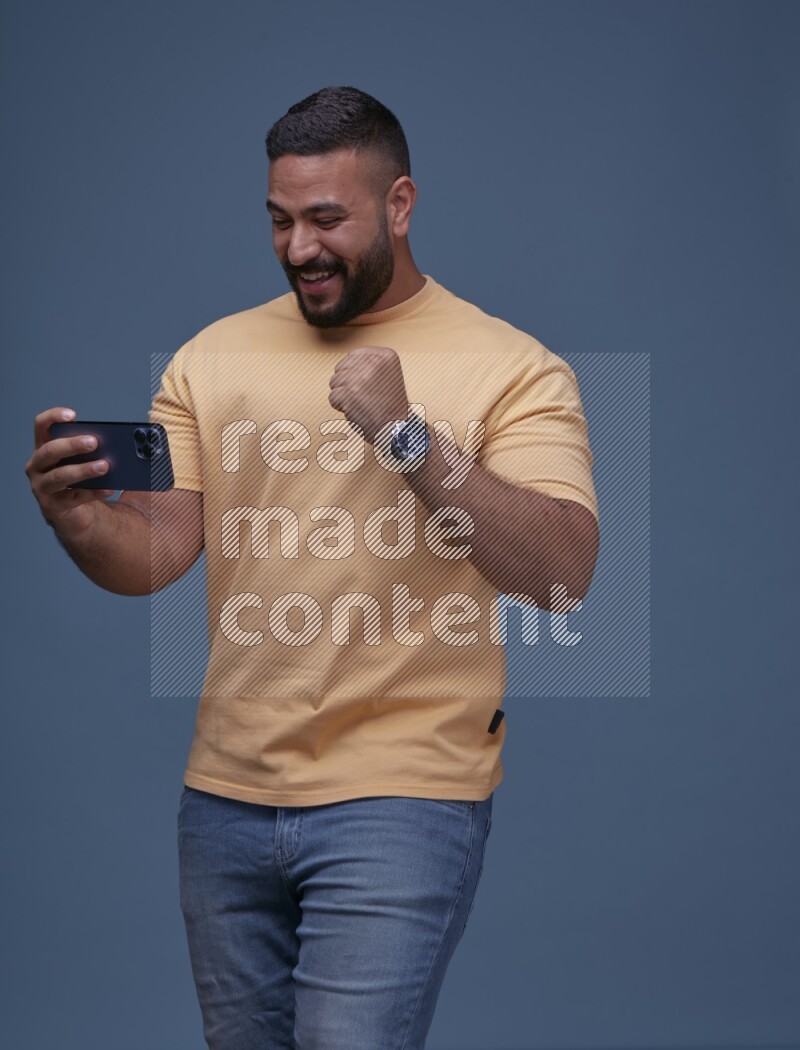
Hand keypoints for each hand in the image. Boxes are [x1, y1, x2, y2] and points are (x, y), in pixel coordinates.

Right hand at [25, 407, 114, 538]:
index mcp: (45, 448)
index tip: (73, 415)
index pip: (41, 426)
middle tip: (94, 442)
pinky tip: (109, 489)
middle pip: (50, 451)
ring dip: (83, 470)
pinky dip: (93, 492)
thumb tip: (129, 444)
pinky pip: (73, 497)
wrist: (77, 515)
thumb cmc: (83, 481)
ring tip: (105, 466)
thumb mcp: (88, 462)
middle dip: (72, 445)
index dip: (53, 417)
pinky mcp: (52, 506)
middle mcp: (37, 466)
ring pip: (60, 476)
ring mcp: (42, 487)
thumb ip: (99, 451)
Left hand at [328, 346, 408, 443]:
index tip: (369, 386)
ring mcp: (360, 378)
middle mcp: (374, 362)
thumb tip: (344, 363)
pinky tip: (356, 411)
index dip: (354, 373)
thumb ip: (368, 364)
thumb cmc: (389, 405)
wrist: (396, 429)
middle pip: (340, 368)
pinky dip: (341, 407)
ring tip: (362, 403)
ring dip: (344, 396)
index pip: (352, 356)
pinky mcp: (349, 393)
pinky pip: (333, 397)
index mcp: (385, 355)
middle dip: (347, 384)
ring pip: (334, 382)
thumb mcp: (387, 374)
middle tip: (365, 396)